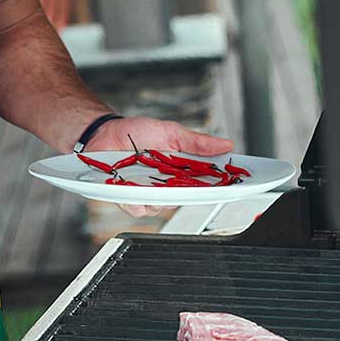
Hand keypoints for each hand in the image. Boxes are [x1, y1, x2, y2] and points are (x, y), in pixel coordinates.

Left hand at [88, 117, 233, 217]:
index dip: (222, 186)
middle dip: (190, 193)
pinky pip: (137, 208)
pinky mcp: (128, 199)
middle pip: (186, 199)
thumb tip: (226, 144)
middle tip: (191, 182)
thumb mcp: (170, 132)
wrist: (104, 133)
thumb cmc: (136, 132)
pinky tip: (133, 188)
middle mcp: (166, 186)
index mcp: (180, 171)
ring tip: (153, 180)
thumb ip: (196, 142)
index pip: (206, 183)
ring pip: (162, 207)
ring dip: (159, 196)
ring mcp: (147, 194)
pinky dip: (136, 200)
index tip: (235, 184)